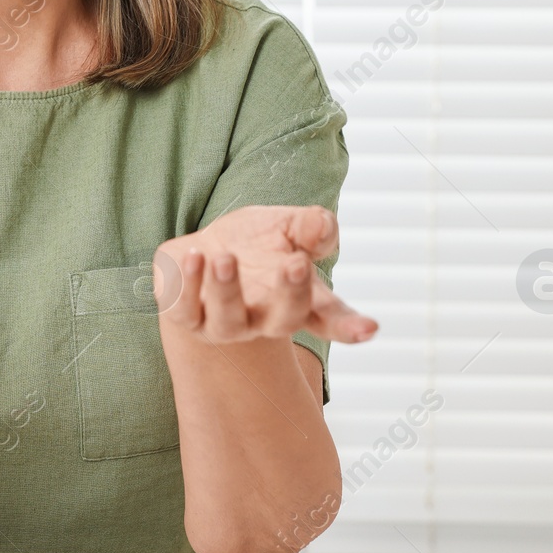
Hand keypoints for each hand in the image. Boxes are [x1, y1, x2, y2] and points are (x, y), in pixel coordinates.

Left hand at [151, 205, 376, 345]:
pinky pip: (184, 310)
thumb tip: (323, 227)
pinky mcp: (186, 315)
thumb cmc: (255, 243)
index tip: (369, 328)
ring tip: (224, 257)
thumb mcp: (287, 224)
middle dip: (290, 295)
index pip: (329, 318)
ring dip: (226, 289)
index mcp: (298, 301)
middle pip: (283, 321)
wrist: (203, 252)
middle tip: (297, 263)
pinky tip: (194, 255)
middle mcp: (263, 319)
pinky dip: (188, 285)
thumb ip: (311, 226)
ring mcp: (223, 324)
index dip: (348, 326)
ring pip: (227, 321)